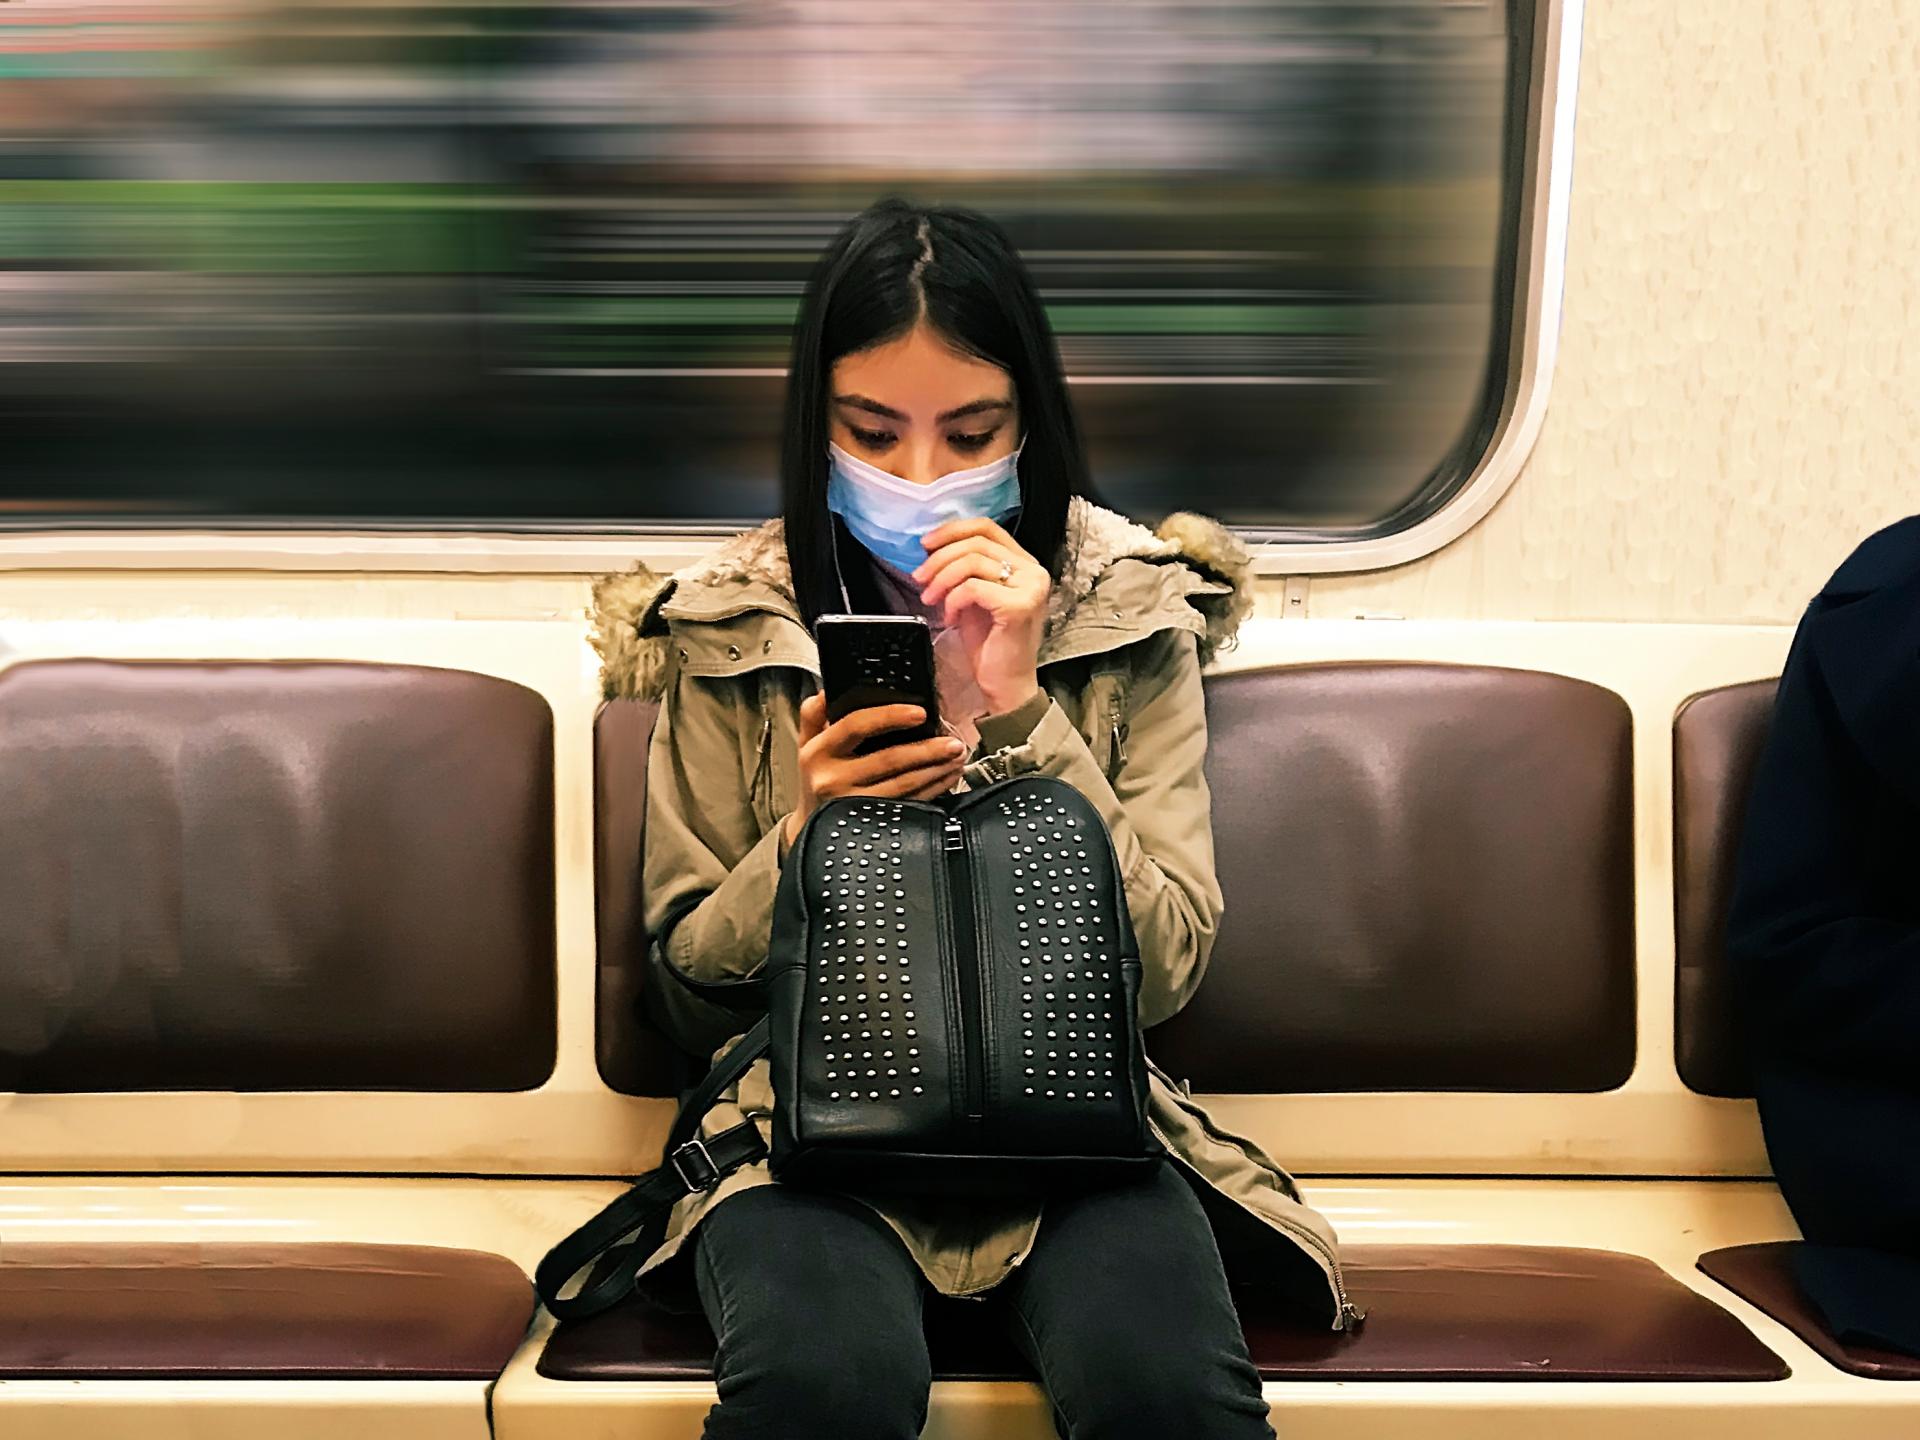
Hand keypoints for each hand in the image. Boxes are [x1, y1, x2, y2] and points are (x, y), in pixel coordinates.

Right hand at [783, 693, 968, 845]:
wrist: (810, 829)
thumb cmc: (817, 778)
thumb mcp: (807, 744)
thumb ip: (815, 714)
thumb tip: (829, 691)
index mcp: (820, 751)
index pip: (856, 725)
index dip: (889, 717)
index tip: (920, 713)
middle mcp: (833, 778)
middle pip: (889, 759)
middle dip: (927, 749)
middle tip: (954, 742)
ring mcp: (852, 804)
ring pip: (904, 784)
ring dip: (936, 770)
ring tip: (957, 757)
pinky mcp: (871, 823)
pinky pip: (908, 803)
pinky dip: (933, 790)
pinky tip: (947, 778)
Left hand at [911, 517, 1046, 713]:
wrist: (1006, 684)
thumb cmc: (990, 644)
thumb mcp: (974, 597)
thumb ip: (965, 569)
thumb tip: (931, 548)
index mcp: (1025, 563)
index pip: (987, 527)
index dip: (952, 530)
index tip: (925, 545)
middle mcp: (1033, 571)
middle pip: (976, 542)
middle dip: (939, 558)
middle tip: (919, 578)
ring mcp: (1030, 588)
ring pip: (972, 562)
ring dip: (941, 579)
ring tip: (930, 599)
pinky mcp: (1019, 606)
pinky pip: (972, 587)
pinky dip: (953, 600)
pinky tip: (950, 618)